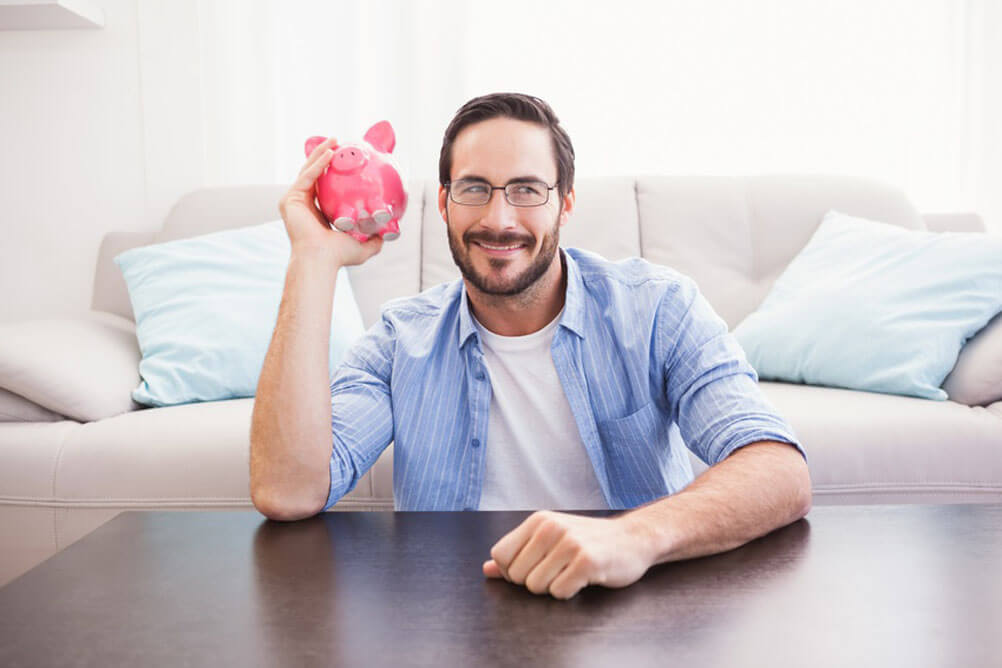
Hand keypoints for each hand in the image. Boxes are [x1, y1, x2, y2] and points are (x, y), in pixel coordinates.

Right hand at [278, 136, 383, 266]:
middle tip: (338, 142)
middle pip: (314, 173)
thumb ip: (374, 239)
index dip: (332, 172)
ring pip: (309, 170)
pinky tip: (331, 153)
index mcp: (316, 213)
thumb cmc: (339, 256)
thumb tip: (387, 235)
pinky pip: (308, 176)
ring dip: (321, 153)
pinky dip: (319, 163)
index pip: (323, 186)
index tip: (346, 160)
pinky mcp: (291, 199)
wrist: (322, 260)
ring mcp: (294, 201)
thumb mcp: (363, 245)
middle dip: (325, 155)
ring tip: (335, 140)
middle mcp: (303, 205)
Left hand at [483, 510, 653, 599]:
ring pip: (536, 586)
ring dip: (553, 588)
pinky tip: (584, 578)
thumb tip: (486, 569)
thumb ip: (517, 553)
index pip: (499, 555)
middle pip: (516, 575)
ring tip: (571, 572)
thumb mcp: (550, 539)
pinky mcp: (587, 561)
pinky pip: (559, 592)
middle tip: (558, 570)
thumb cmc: (589, 541)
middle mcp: (551, 527)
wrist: (633, 539)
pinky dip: (569, 592)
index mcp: (538, 520)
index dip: (512, 571)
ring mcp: (569, 543)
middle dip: (534, 582)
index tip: (534, 567)